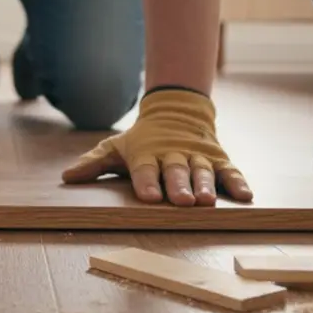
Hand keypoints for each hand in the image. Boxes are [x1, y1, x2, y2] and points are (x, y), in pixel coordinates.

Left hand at [61, 87, 251, 206]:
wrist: (176, 111)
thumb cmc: (142, 138)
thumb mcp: (117, 147)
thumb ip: (94, 162)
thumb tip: (67, 176)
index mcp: (148, 153)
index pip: (145, 169)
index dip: (147, 182)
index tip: (148, 197)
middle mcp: (174, 155)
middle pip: (176, 170)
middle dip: (179, 185)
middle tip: (182, 200)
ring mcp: (198, 156)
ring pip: (202, 171)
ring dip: (205, 185)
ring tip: (207, 201)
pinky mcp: (218, 159)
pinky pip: (229, 171)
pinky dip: (238, 182)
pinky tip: (245, 196)